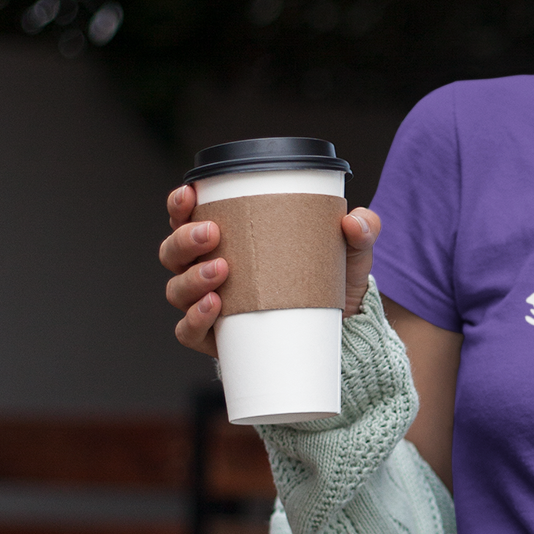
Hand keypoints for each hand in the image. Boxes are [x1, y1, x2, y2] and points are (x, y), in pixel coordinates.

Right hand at [159, 184, 381, 356]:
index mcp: (226, 241)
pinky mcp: (216, 340)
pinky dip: (194, 320)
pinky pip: (188, 332)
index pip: (187, 218)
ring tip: (220, 271)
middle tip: (212, 233)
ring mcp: (207, 306)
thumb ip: (361, 231)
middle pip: (172, 252)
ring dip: (190, 278)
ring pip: (175, 290)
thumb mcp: (350, 255)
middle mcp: (206, 271)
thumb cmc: (330, 283)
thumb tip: (355, 221)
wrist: (339, 335)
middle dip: (184, 239)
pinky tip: (212, 307)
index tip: (188, 193)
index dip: (179, 205)